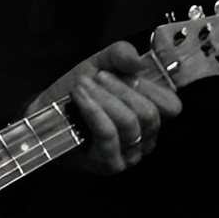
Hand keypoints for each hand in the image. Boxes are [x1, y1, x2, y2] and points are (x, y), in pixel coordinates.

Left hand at [32, 41, 181, 175]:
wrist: (47, 115)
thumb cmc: (80, 92)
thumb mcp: (101, 64)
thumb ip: (121, 54)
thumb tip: (138, 61)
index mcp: (153, 116)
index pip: (171, 105)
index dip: (149, 86)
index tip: (123, 71)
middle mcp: (147, 139)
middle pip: (149, 113)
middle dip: (121, 89)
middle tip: (98, 77)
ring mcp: (130, 155)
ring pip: (129, 122)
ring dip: (104, 98)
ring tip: (82, 85)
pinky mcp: (110, 163)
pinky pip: (108, 133)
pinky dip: (93, 110)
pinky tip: (79, 97)